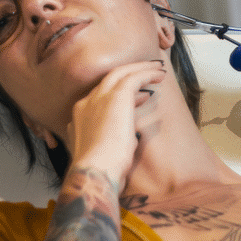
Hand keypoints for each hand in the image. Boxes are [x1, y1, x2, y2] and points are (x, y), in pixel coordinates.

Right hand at [66, 60, 165, 183]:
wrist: (95, 171)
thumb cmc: (102, 169)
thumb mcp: (104, 150)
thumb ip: (112, 136)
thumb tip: (130, 131)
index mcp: (80, 117)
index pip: (101, 97)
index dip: (120, 94)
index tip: (139, 97)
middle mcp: (86, 103)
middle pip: (109, 80)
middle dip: (129, 74)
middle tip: (147, 72)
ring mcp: (99, 98)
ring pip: (121, 73)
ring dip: (140, 69)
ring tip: (157, 69)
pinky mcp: (116, 96)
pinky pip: (133, 77)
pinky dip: (147, 73)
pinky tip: (159, 74)